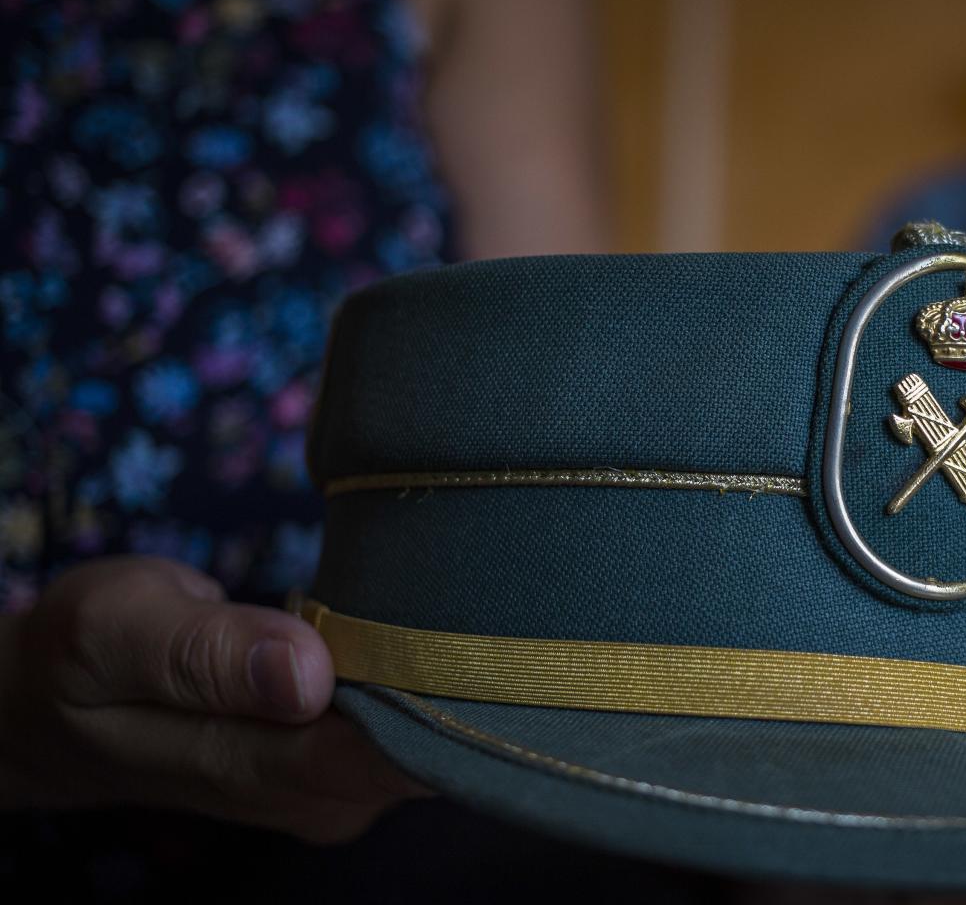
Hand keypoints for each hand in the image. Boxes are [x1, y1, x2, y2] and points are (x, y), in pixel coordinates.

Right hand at [0, 555, 428, 841]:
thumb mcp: (113, 630)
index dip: (428, 698)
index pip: (372, 756)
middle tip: (466, 608)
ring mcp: (332, 791)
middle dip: (452, 685)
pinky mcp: (346, 768)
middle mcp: (307, 797)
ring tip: (442, 614)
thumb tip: (305, 673)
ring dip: (443, 682)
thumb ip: (200, 652)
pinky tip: (421, 639)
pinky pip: (414, 731)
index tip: (458, 635)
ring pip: (426, 744)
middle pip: (418, 752)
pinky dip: (425, 684)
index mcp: (246, 769)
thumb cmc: (86, 656)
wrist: (58, 712)